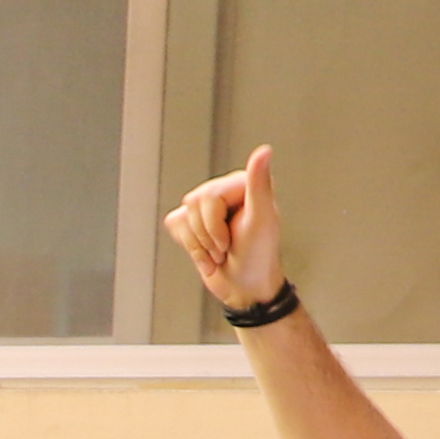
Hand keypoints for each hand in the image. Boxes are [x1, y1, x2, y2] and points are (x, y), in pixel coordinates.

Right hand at [169, 146, 284, 311]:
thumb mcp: (261, 219)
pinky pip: (175, 226)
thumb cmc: (257, 256)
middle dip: (207, 236)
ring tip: (220, 252)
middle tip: (226, 246)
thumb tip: (264, 151)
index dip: (215, 224)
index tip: (234, 237)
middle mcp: (223, 190)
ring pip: (182, 219)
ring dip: (199, 246)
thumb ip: (259, 184)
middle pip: (192, 206)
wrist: (244, 288)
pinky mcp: (192, 222)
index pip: (207, 198)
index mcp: (242, 184)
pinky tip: (208, 253)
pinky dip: (190, 247)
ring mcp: (205, 207)